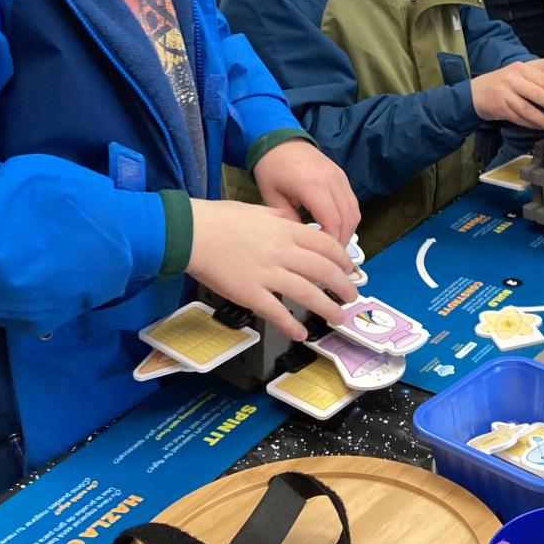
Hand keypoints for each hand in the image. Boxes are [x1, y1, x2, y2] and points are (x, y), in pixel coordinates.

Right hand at [186, 200, 356, 340]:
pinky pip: (277, 313)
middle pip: (324, 271)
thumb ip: (280, 219)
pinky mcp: (250, 294)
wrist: (192, 232)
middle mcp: (282, 252)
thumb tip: (293, 223)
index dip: (343, 259)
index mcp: (286, 231)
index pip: (326, 246)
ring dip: (328, 307)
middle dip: (343, 286)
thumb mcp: (258, 210)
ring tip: (338, 316)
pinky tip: (300, 333)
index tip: (349, 269)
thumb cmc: (220, 219)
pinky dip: (291, 325)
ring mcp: (267, 274)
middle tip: (351, 296)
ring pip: (308, 293)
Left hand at [252, 138, 359, 246]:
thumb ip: (289, 221)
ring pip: (354, 211)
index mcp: (313, 186)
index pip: (333, 221)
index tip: (321, 256)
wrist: (278, 139)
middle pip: (349, 218)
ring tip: (333, 245)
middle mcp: (332, 181)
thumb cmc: (271, 168)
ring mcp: (340, 177)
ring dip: (347, 230)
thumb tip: (303, 243)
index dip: (331, 242)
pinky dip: (348, 218)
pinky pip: (352, 202)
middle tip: (330, 257)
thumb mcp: (272, 197)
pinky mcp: (342, 176)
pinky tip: (335, 227)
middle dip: (342, 240)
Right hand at [471, 57, 543, 132]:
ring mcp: (505, 94)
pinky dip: (533, 124)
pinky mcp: (500, 108)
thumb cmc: (503, 83)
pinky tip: (542, 128)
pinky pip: (520, 118)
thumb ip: (539, 80)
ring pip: (529, 109)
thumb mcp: (519, 75)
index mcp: (522, 68)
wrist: (475, 92)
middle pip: (538, 94)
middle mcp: (513, 79)